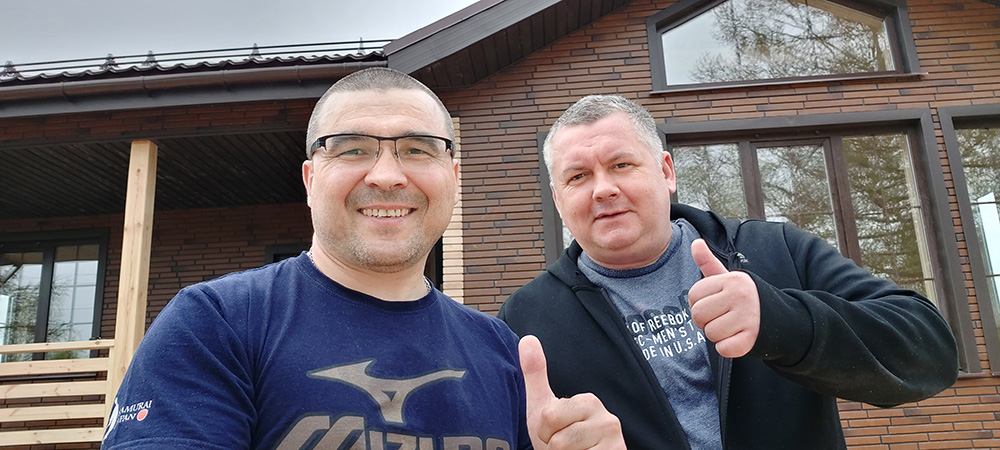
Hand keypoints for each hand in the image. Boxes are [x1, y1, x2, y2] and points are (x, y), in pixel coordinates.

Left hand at [520, 335, 626, 449]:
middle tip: (564, 447)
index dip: (544, 432)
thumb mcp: (543, 407)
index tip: (555, 434)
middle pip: (557, 437)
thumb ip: (535, 375)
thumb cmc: (561, 440)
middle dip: (553, 447)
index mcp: (588, 401)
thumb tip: (527, 338)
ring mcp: (614, 440)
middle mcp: (607, 418)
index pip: (548, 416)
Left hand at [688, 238, 759, 357]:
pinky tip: (738, 339)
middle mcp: (740, 295)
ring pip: (710, 333)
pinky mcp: (751, 338)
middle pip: (698, 314)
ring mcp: (748, 317)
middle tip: (722, 318)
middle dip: (705, 321)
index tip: (715, 304)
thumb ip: (708, 262)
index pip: (693, 295)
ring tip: (732, 327)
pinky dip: (728, 348)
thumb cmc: (745, 299)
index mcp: (732, 280)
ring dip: (718, 335)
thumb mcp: (728, 278)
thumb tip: (695, 242)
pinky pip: (723, 349)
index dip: (699, 303)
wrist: (780, 320)